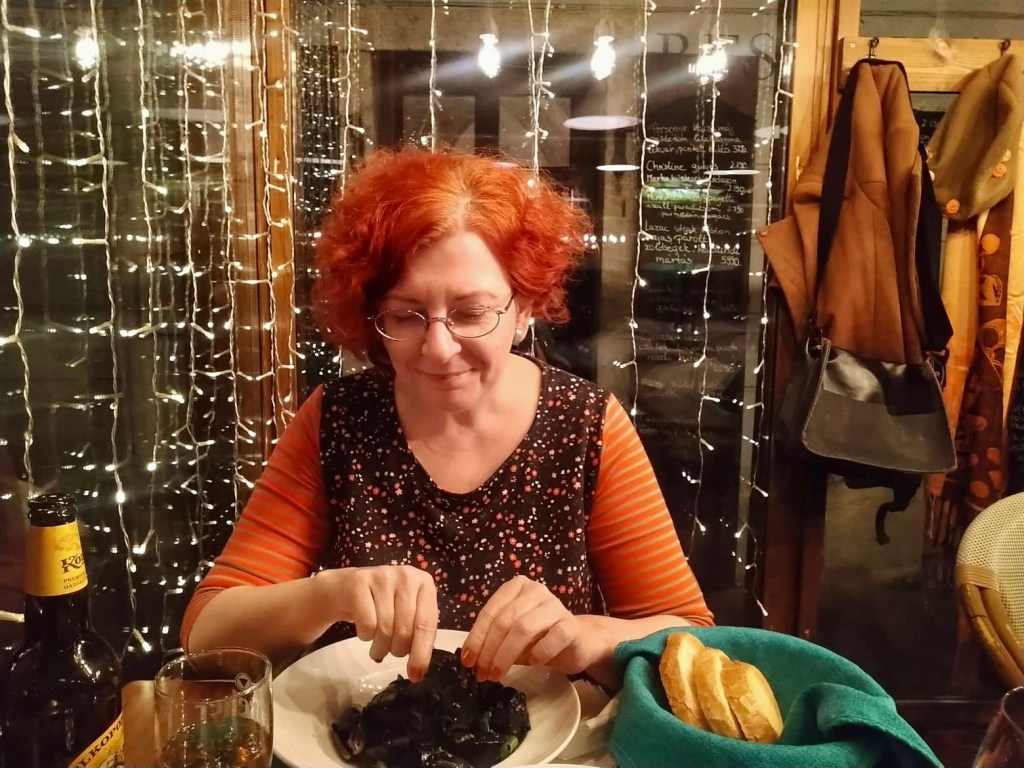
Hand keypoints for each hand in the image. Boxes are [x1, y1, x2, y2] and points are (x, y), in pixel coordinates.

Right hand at [320, 565, 438, 681]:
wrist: (344, 588)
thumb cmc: (382, 605)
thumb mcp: (407, 614)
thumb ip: (419, 635)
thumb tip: (418, 673)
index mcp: (424, 583)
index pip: (427, 623)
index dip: (421, 653)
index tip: (416, 675)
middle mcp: (406, 575)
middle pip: (405, 629)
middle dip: (397, 650)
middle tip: (392, 652)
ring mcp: (382, 576)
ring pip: (385, 628)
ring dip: (380, 647)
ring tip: (378, 645)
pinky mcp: (359, 582)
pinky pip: (367, 624)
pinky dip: (365, 636)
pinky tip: (365, 631)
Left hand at [461, 575, 603, 680]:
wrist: (579, 640)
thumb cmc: (540, 636)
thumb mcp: (511, 636)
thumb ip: (493, 641)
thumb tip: (471, 660)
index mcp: (516, 587)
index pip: (490, 612)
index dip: (476, 638)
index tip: (468, 662)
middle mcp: (535, 590)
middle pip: (505, 620)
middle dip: (490, 650)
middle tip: (483, 673)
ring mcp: (555, 605)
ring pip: (523, 628)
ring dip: (506, 654)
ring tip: (498, 674)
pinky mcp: (571, 624)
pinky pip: (552, 638)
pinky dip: (538, 653)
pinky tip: (532, 662)